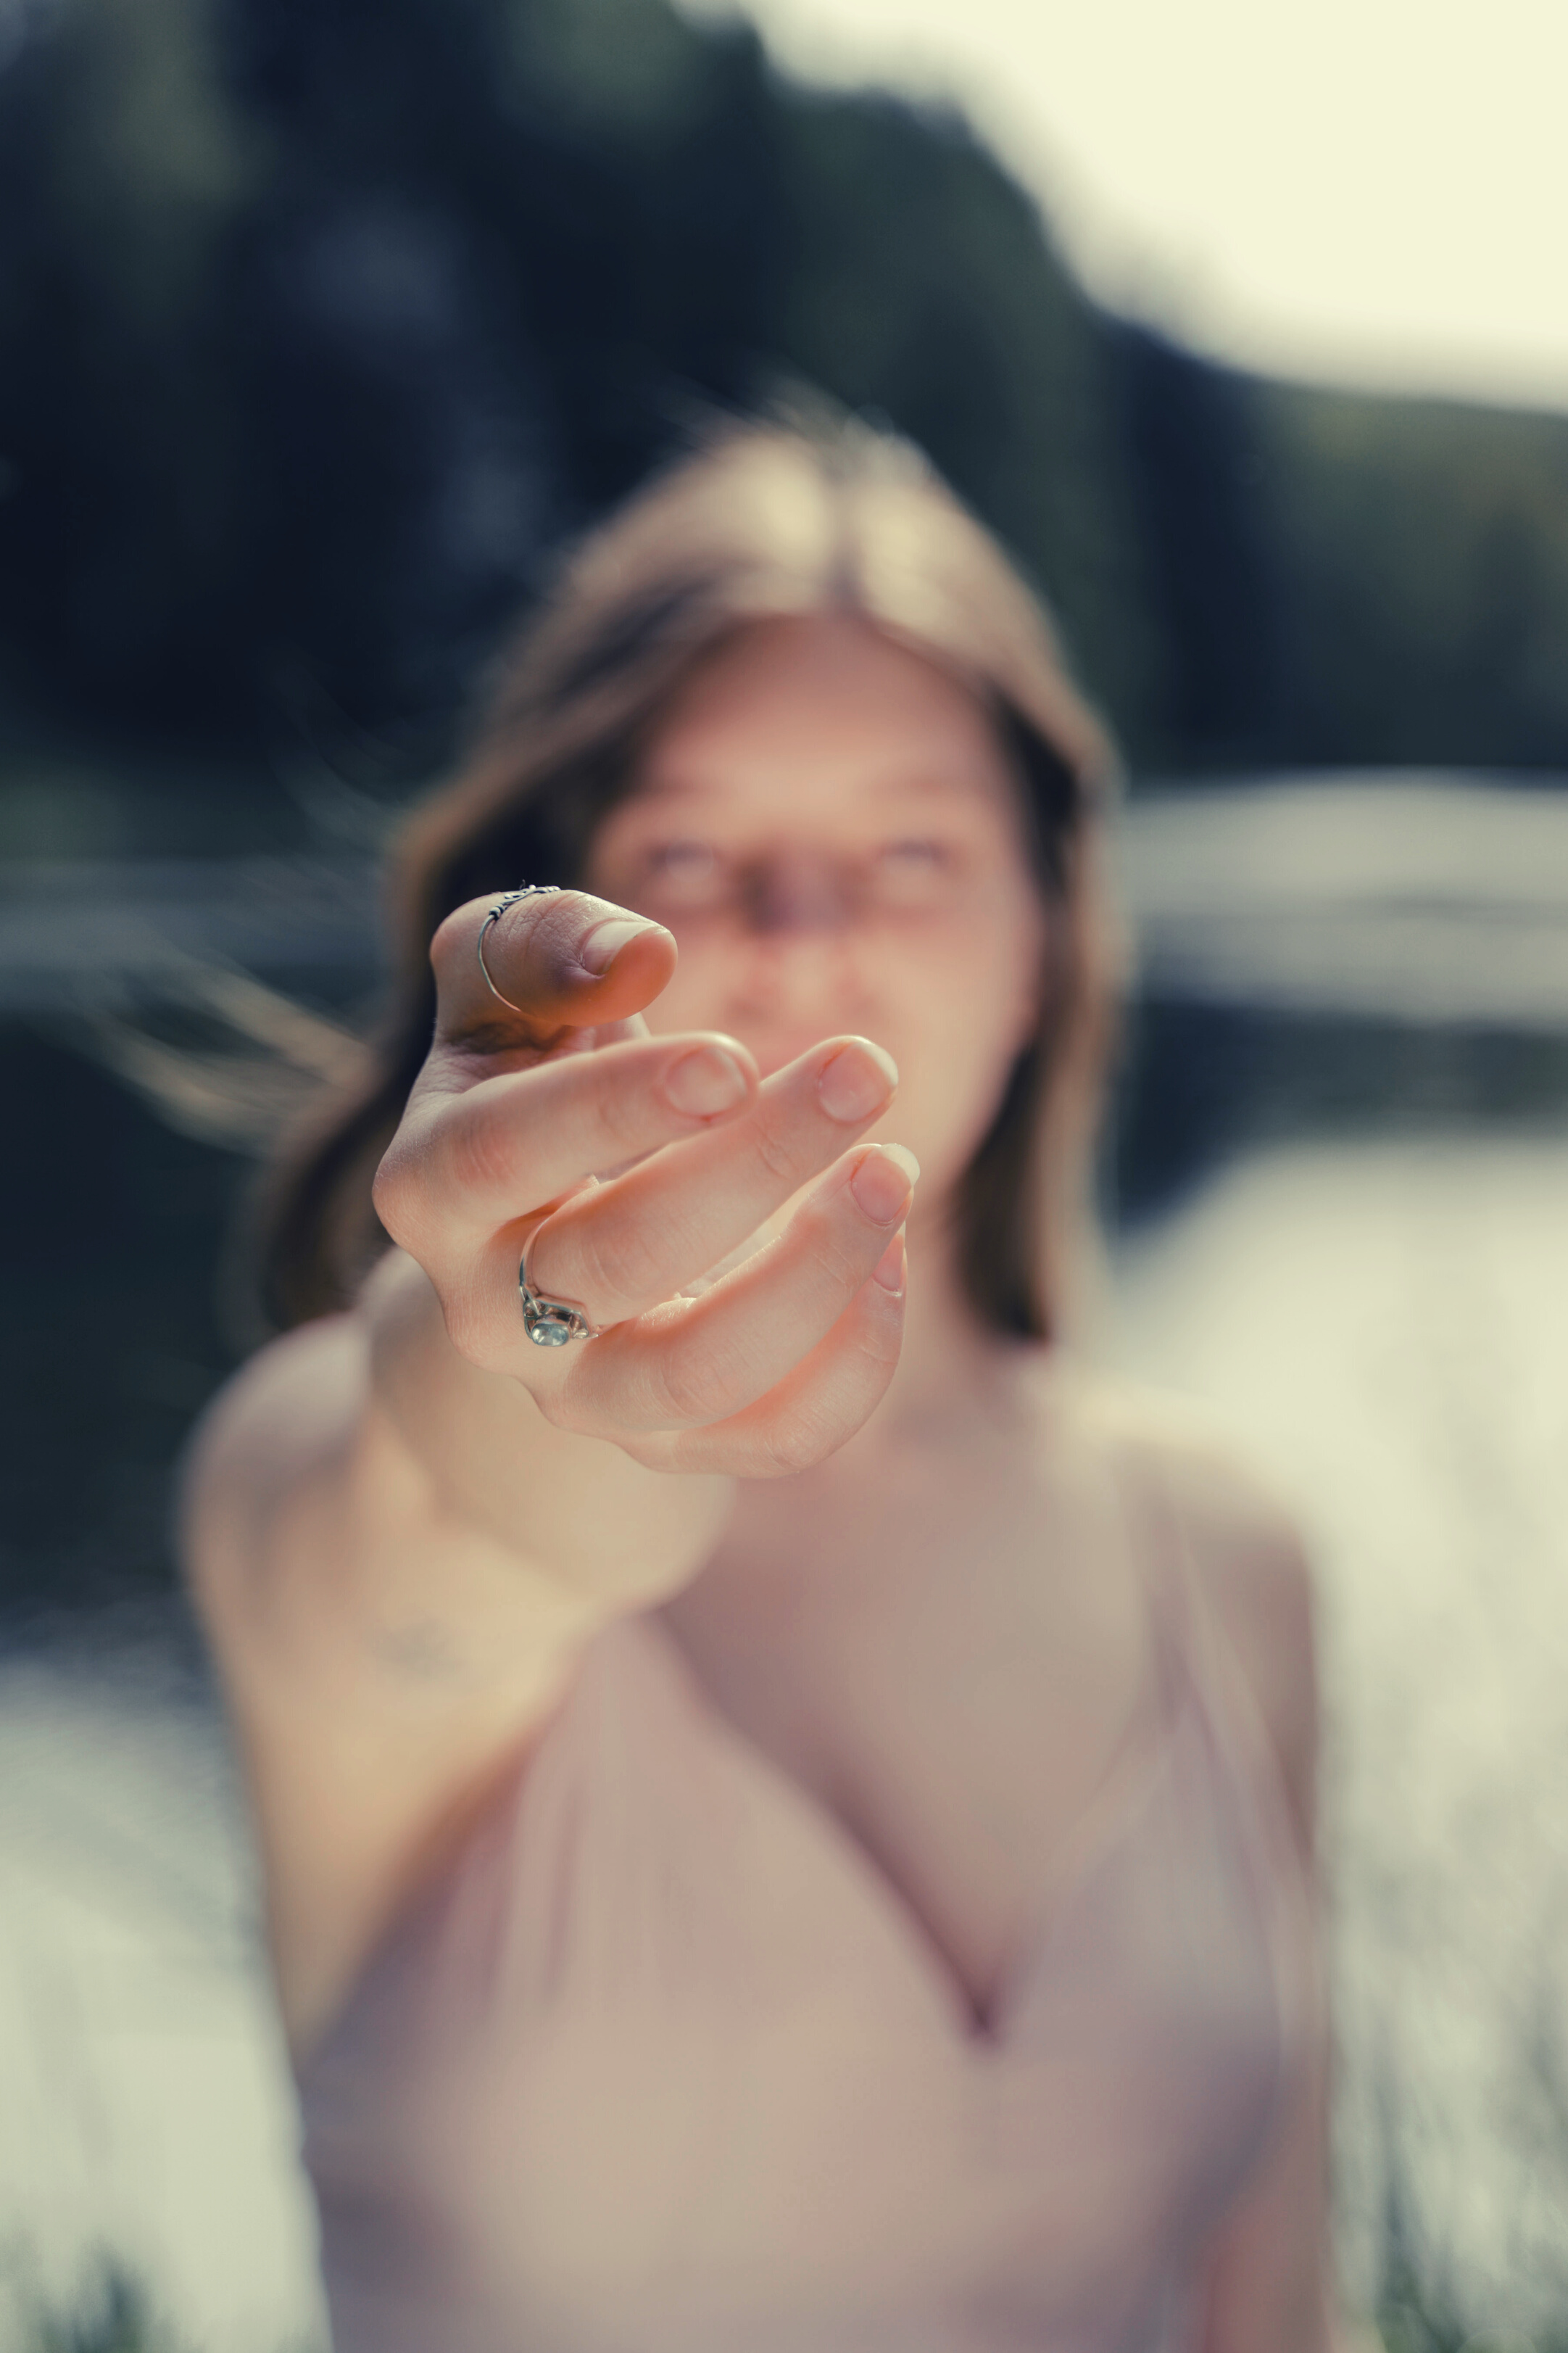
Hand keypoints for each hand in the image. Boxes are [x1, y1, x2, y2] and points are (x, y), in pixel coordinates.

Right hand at [372, 887, 915, 1477]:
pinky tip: (891, 1256)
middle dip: (754, 1164)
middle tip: (864, 1069)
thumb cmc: (536, 1084)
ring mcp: (579, 1395)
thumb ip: (544, 940)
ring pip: (691, 1376)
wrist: (534, 1248)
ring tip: (896, 1168)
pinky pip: (773, 1439)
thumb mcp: (509, 998)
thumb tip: (640, 955)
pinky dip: (852, 1360)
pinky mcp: (673, 1448)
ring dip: (813, 1274)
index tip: (733, 1056)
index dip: (617, 1107)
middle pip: (612, 1260)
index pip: (503, 1154)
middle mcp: (488, 1311)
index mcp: (431, 1186)